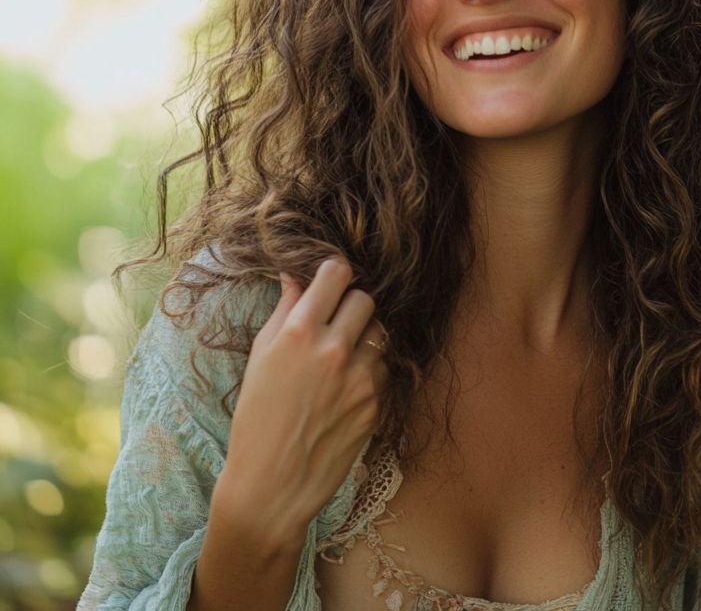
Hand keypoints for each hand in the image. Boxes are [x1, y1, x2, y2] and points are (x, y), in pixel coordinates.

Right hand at [210, 257, 387, 554]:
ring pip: (379, 331)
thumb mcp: (260, 357)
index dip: (333, 274)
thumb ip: (284, 310)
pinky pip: (384, 367)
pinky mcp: (377, 402)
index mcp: (299, 332)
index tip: (329, 283)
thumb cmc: (256, 419)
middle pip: (365, 298)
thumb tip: (297, 274)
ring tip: (340, 358)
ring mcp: (361, 376)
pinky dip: (370, 369)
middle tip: (334, 323)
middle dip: (350, 305)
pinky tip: (347, 387)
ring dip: (363, 337)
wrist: (272, 486)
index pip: (337, 273)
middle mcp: (334, 349)